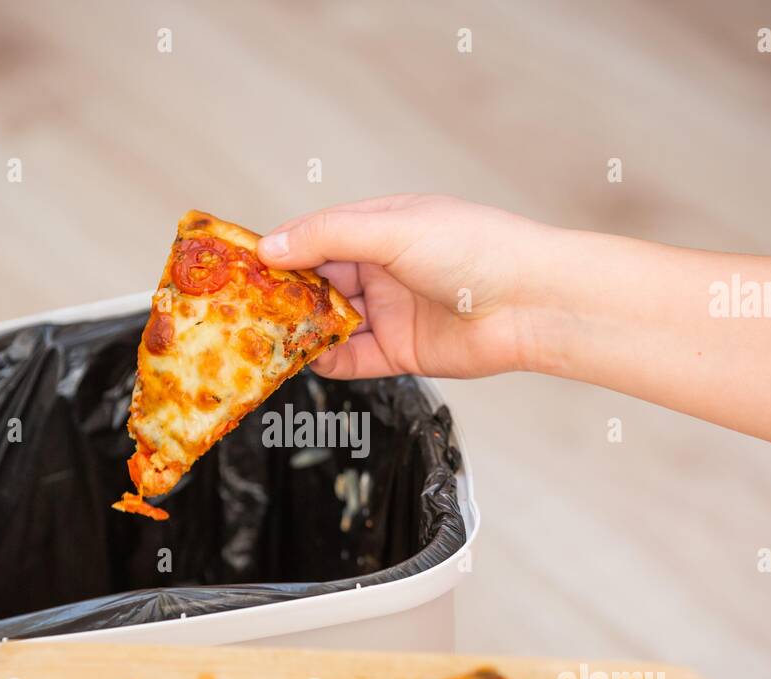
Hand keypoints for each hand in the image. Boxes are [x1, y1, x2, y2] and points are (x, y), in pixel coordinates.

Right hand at [258, 194, 564, 378]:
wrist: (532, 303)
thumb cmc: (474, 249)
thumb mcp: (393, 229)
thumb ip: (329, 236)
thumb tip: (271, 247)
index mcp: (380, 227)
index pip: (314, 237)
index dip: (278, 251)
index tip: (239, 267)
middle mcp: (382, 268)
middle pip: (316, 283)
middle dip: (281, 295)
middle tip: (241, 308)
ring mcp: (390, 311)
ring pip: (329, 322)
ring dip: (300, 330)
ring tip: (265, 338)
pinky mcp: (401, 351)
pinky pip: (353, 358)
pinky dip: (327, 360)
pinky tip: (307, 359)